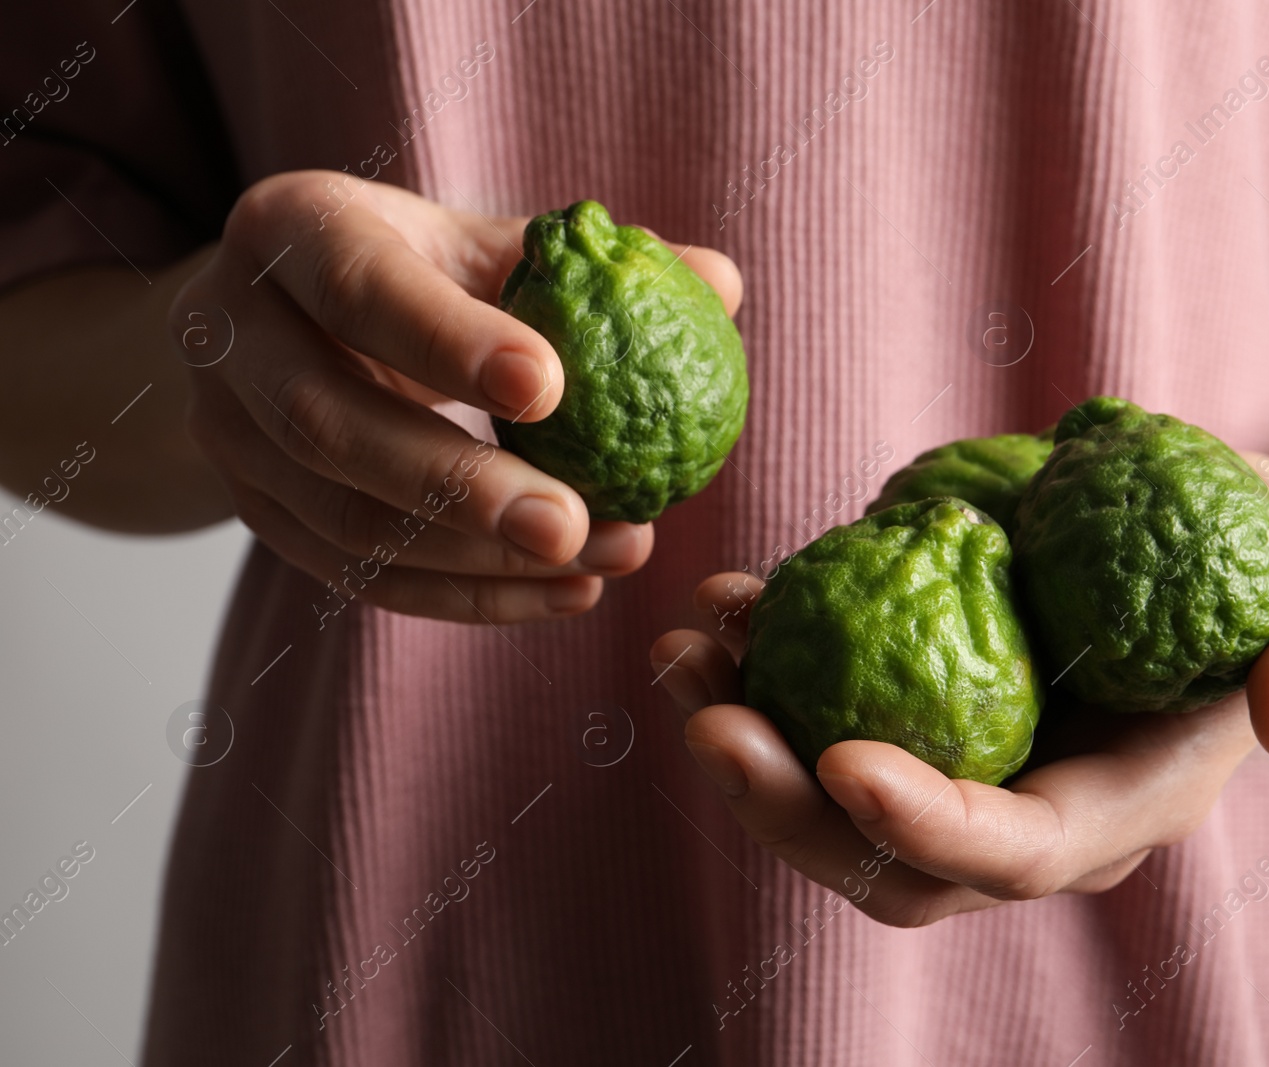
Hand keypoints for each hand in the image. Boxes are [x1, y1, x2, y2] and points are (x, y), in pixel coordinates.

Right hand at [172, 171, 741, 621]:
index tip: (552, 388)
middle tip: (579, 523)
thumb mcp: (480, 245)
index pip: (359, 288)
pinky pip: (361, 578)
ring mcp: (231, 437)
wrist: (279, 324)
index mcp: (291, 232)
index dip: (448, 342)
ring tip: (603, 559)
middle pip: (332, 427)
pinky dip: (469, 598)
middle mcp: (230, 334)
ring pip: (344, 521)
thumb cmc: (410, 271)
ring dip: (480, 559)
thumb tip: (723, 282)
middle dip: (462, 487)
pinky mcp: (258, 515)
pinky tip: (568, 595)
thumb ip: (588, 267)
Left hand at [648, 461, 1268, 925]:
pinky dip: (760, 668)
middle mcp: (1026, 808)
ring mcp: (963, 763)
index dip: (928, 827)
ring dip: (743, 736)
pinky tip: (720, 603)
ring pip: (830, 800)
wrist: (1220, 539)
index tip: (842, 759)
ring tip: (680, 650)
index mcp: (1120, 804)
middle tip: (707, 715)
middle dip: (787, 806)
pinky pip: (821, 711)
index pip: (1015, 851)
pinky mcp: (920, 704)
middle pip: (889, 861)